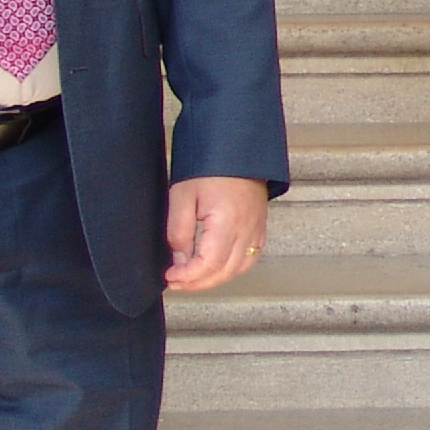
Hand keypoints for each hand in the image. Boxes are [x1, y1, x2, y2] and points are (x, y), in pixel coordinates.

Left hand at [166, 176, 269, 291]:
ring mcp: (256, 228)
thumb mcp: (182, 195)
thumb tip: (179, 260)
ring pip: (239, 268)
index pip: (208, 264)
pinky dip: (233, 268)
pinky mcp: (259, 225)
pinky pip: (250, 257)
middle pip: (224, 272)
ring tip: (194, 278)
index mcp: (227, 221)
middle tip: (177, 281)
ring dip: (215, 279)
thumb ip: (179, 231)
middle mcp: (246, 229)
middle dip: (198, 283)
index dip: (188, 276)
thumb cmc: (209, 165)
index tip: (170, 276)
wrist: (235, 146)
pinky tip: (218, 267)